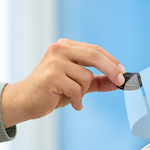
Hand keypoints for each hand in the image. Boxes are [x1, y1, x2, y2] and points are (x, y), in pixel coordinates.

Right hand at [1, 39, 125, 127]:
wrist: (26, 101)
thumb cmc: (53, 90)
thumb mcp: (79, 84)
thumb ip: (98, 81)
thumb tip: (119, 82)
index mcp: (66, 47)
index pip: (95, 50)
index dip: (112, 61)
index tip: (123, 72)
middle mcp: (59, 49)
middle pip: (94, 56)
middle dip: (111, 70)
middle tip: (120, 81)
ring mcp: (54, 61)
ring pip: (86, 77)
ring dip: (83, 91)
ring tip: (72, 95)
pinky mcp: (52, 76)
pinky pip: (77, 89)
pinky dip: (77, 99)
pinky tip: (71, 102)